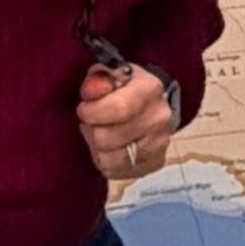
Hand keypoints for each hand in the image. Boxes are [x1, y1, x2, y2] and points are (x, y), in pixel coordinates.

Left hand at [77, 63, 175, 181]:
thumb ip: (97, 80)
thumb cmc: (122, 85)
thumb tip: (91, 92)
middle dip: (92, 130)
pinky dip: (107, 162)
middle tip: (93, 122)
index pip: (117, 109)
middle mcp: (160, 117)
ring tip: (100, 135)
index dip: (91, 112)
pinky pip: (117, 172)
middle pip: (107, 139)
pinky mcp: (156, 162)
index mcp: (151, 88)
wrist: (148, 100)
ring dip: (97, 148)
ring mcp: (161, 143)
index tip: (83, 108)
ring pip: (110, 160)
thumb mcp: (107, 73)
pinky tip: (109, 148)